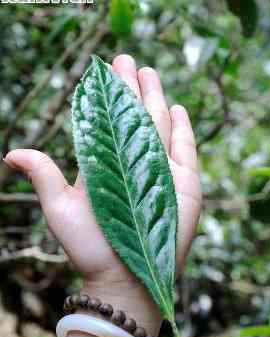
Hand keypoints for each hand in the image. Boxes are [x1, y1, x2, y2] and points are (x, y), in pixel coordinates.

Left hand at [4, 54, 200, 333]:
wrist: (124, 277)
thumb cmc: (90, 247)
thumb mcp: (61, 210)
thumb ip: (45, 177)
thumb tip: (12, 152)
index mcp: (106, 163)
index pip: (107, 119)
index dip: (106, 93)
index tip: (104, 67)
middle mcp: (134, 162)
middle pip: (134, 116)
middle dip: (131, 86)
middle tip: (127, 59)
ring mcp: (161, 171)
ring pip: (159, 125)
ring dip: (155, 98)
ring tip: (149, 74)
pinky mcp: (184, 184)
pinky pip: (185, 148)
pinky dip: (183, 128)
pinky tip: (177, 108)